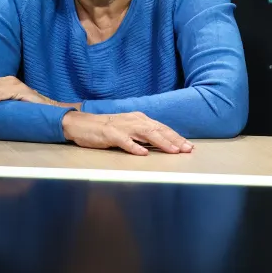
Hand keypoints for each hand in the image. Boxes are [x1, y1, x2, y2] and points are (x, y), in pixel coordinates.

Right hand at [61, 111, 193, 155]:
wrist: (82, 124)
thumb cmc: (108, 128)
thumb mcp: (129, 128)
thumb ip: (144, 135)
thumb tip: (162, 144)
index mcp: (141, 119)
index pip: (162, 128)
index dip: (176, 137)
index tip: (189, 146)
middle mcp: (135, 120)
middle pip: (159, 129)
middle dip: (174, 139)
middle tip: (187, 149)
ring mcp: (123, 127)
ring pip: (146, 133)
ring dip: (161, 142)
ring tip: (173, 150)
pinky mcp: (110, 134)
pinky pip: (125, 141)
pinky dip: (134, 146)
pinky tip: (143, 153)